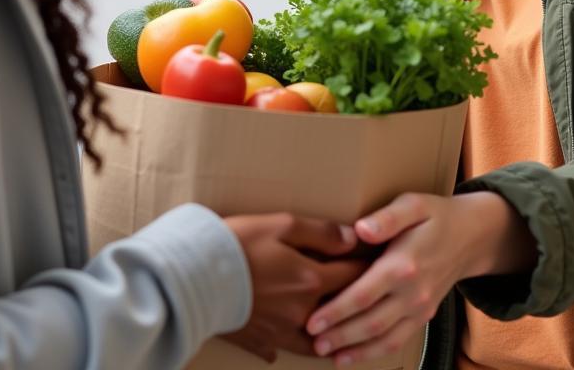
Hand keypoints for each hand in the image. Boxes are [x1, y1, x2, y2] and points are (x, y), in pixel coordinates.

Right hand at [223, 212, 365, 363]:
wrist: (193, 277)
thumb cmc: (237, 244)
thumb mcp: (281, 225)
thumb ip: (320, 233)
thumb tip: (352, 238)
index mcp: (310, 280)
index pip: (352, 275)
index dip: (368, 266)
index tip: (380, 262)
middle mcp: (301, 312)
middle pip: (340, 311)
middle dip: (355, 301)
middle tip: (367, 294)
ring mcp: (280, 332)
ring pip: (316, 341)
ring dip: (329, 332)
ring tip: (336, 327)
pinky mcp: (259, 342)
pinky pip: (280, 349)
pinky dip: (288, 343)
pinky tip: (288, 337)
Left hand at [305, 191, 536, 365]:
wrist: (471, 236)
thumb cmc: (435, 215)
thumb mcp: (413, 204)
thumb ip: (387, 217)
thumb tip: (360, 230)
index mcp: (404, 264)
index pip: (365, 294)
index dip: (337, 310)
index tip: (312, 320)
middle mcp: (413, 292)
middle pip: (371, 322)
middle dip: (339, 335)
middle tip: (312, 342)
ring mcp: (421, 308)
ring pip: (385, 338)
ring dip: (355, 350)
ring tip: (327, 354)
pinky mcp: (424, 316)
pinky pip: (398, 340)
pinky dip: (375, 352)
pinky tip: (353, 355)